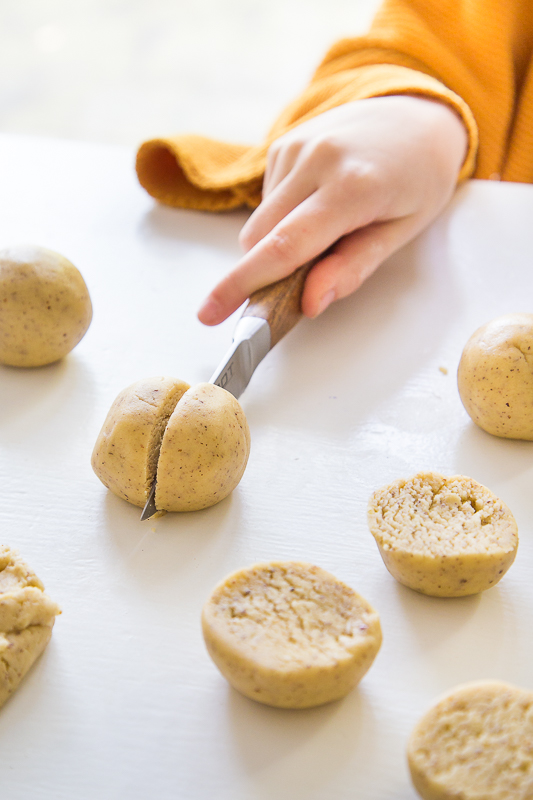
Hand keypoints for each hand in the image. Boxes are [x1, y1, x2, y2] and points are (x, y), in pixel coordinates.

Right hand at [198, 95, 467, 324]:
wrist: (417, 112)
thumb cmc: (419, 178)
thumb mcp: (403, 232)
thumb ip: (353, 268)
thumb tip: (309, 303)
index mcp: (353, 187)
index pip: (284, 246)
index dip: (243, 285)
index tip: (210, 314)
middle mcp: (317, 160)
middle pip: (259, 238)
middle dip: (263, 272)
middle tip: (297, 284)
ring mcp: (296, 146)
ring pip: (258, 222)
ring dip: (277, 243)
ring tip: (326, 229)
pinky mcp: (284, 142)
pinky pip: (266, 199)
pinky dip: (282, 217)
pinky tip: (316, 203)